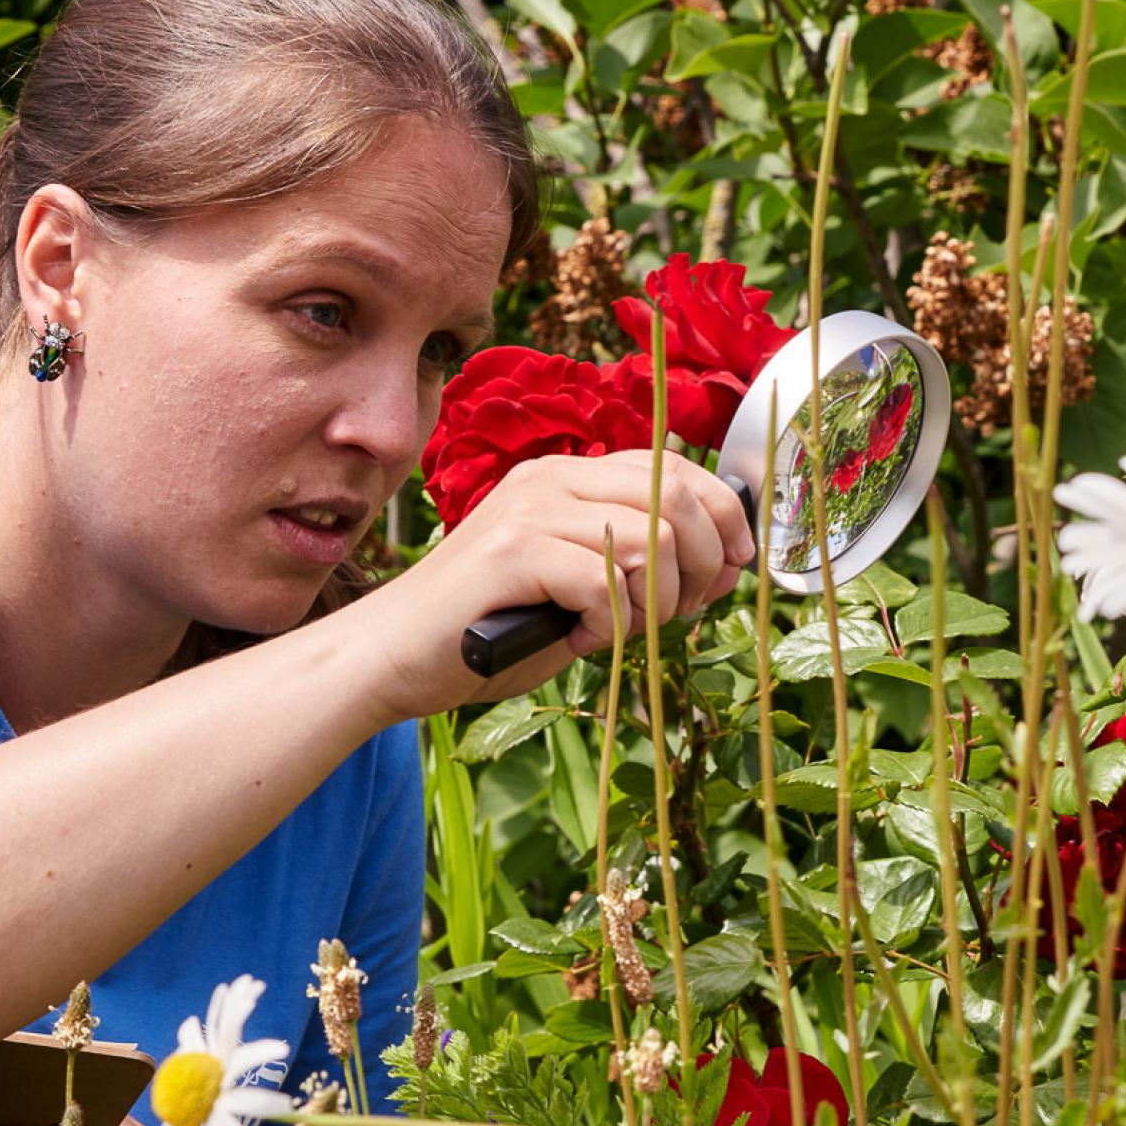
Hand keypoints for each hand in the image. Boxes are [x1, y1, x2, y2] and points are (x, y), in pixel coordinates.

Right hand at [354, 448, 754, 716]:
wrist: (392, 656)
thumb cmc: (487, 629)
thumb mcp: (580, 589)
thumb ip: (639, 569)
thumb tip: (723, 566)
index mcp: (567, 476)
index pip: (676, 469)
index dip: (724, 518)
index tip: (732, 569)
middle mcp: (550, 479)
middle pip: (677, 498)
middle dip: (705, 567)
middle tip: (676, 614)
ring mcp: (529, 510)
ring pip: (652, 542)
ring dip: (653, 605)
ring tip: (610, 632)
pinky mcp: (512, 551)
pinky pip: (606, 584)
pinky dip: (606, 627)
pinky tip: (572, 640)